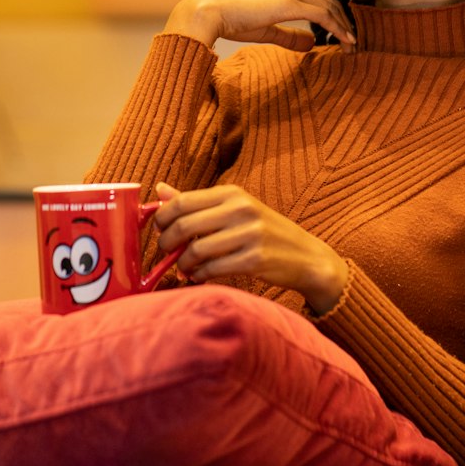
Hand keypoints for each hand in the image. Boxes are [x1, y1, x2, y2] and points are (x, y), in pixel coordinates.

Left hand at [153, 182, 348, 314]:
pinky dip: (199, 275)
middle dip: (167, 243)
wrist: (305, 256)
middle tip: (165, 252)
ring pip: (196, 250)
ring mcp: (249, 234)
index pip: (182, 201)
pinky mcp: (254, 260)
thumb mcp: (234, 209)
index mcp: (232, 193)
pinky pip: (212, 269)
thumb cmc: (264, 231)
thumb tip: (159, 189)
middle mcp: (240, 209)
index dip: (162, 218)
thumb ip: (196, 202)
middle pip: (185, 225)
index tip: (159, 230)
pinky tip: (198, 276)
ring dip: (182, 263)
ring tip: (183, 268)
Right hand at [164, 0, 362, 49]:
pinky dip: (338, 28)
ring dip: (347, 25)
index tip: (361, 8)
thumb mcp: (266, 27)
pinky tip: (348, 41)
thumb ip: (290, 33)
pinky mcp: (288, 1)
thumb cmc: (230, 19)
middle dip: (353, 7)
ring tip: (357, 43)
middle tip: (369, 23)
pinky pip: (323, 14)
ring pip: (331, 4)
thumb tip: (311, 43)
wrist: (208, 12)